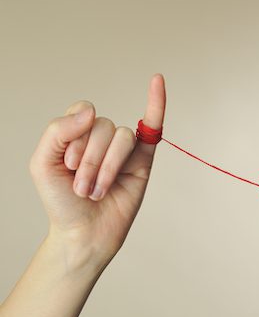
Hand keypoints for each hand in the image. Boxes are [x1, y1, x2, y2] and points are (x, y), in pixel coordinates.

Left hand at [29, 74, 165, 268]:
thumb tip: (92, 112)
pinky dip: (157, 104)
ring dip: (106, 167)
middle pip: (103, 127)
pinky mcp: (143, 160)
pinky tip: (158, 82)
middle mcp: (100, 137)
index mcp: (76, 133)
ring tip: (97, 190)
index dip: (76, 137)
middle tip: (82, 188)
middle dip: (90, 161)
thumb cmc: (63, 202)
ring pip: (122, 137)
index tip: (67, 165)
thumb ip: (58, 131)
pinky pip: (153, 127)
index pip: (82, 114)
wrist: (83, 233)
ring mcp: (123, 148)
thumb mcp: (43, 164)